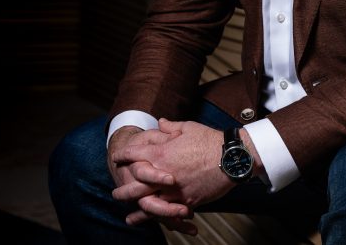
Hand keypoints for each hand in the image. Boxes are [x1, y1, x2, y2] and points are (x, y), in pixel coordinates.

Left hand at [112, 119, 242, 221]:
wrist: (230, 158)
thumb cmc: (210, 140)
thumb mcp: (188, 127)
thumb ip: (170, 127)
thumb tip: (159, 122)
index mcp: (161, 154)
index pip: (134, 155)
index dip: (123, 155)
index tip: (117, 158)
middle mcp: (164, 174)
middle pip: (136, 186)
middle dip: (123, 190)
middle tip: (115, 193)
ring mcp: (174, 190)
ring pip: (150, 204)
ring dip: (138, 211)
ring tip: (129, 218)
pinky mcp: (187, 201)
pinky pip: (170, 213)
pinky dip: (161, 218)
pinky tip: (154, 222)